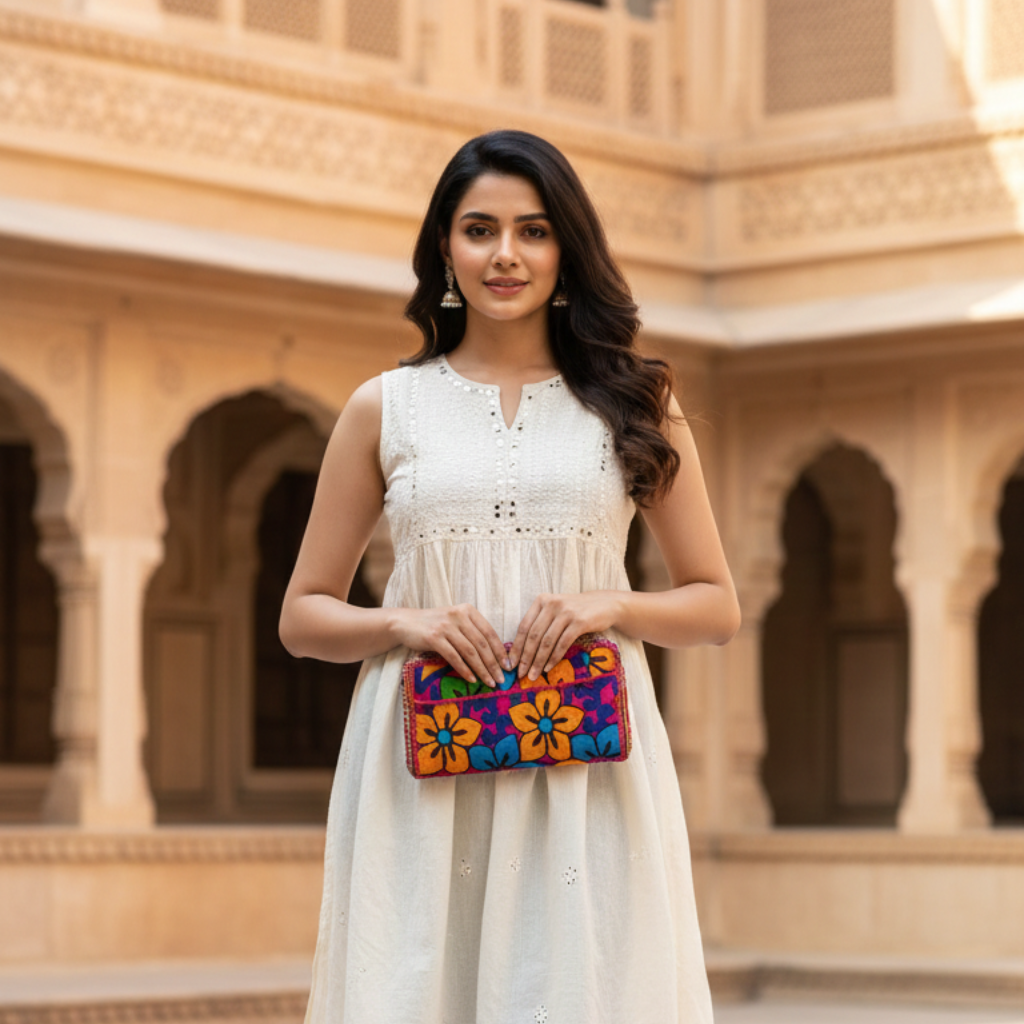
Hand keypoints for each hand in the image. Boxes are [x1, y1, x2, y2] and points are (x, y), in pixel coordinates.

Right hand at [390, 604, 507, 685]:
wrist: (405, 623)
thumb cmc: (434, 625)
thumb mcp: (455, 622)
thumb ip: (472, 632)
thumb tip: (494, 655)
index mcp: (468, 611)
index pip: (489, 632)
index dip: (500, 650)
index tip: (508, 666)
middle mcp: (458, 615)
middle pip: (482, 643)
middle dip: (494, 663)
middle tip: (501, 679)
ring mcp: (446, 626)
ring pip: (470, 651)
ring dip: (482, 669)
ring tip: (489, 682)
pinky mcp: (434, 637)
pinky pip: (454, 657)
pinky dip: (464, 670)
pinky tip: (472, 679)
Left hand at [510, 591, 623, 681]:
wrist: (605, 604)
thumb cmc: (576, 611)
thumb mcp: (555, 610)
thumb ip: (540, 623)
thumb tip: (522, 651)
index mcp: (541, 600)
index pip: (524, 626)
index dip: (516, 647)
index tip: (510, 664)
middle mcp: (552, 604)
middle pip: (533, 635)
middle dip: (525, 657)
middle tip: (521, 673)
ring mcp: (566, 612)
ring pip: (546, 641)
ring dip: (538, 661)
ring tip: (533, 675)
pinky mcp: (579, 622)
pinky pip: (562, 644)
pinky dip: (553, 658)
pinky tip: (548, 668)